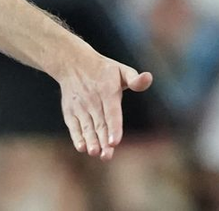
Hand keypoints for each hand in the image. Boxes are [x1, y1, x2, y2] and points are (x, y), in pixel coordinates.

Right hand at [55, 43, 152, 159]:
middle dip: (103, 141)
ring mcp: (80, 106)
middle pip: (100, 124)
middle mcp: (93, 99)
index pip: (112, 112)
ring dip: (90, 140)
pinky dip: (77, 136)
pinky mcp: (70, 111)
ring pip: (87, 126)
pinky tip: (81, 147)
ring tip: (94, 152)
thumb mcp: (121, 70)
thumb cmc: (103, 70)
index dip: (114, 127)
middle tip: (106, 156)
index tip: (115, 142)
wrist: (73, 62)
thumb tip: (148, 77)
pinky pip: (73, 125)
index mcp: (108, 91)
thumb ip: (135, 79)